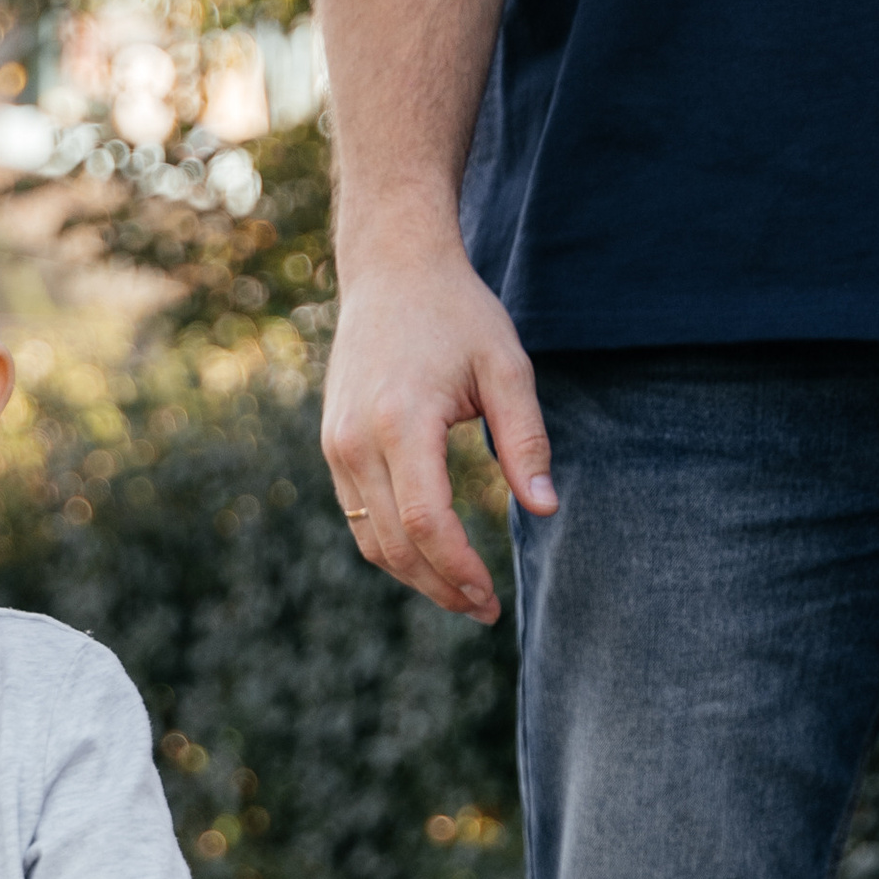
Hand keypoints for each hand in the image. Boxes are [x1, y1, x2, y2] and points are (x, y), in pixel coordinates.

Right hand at [322, 235, 555, 622]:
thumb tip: (545, 510)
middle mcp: (357, 440)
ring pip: (371, 541)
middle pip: (396, 545)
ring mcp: (337, 445)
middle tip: (483, 610)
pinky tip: (432, 558)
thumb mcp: (507, 366)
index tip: (491, 596)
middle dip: (440, 587)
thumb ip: (526, 440)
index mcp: (401, 420)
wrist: (391, 268)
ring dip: (415, 577)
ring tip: (461, 594)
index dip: (459, 569)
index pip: (428, 522)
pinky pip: (359, 518)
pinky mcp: (332, 446)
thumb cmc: (457, 313)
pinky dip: (394, 548)